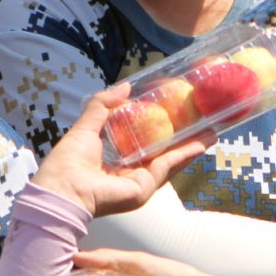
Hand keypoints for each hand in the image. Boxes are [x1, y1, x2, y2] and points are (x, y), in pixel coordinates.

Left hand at [32, 85, 211, 216]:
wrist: (62, 188)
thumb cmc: (67, 162)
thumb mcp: (87, 126)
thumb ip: (103, 106)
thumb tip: (125, 86)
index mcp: (117, 161)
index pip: (145, 145)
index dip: (161, 130)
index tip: (177, 116)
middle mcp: (131, 174)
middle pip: (164, 154)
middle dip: (184, 140)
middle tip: (202, 124)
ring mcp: (140, 183)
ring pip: (171, 162)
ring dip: (192, 148)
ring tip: (212, 133)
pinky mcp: (144, 189)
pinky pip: (167, 168)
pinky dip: (184, 155)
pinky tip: (200, 144)